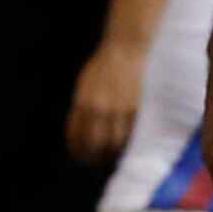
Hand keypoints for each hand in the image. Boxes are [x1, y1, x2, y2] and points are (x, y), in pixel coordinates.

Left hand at [66, 37, 146, 166]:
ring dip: (112, 155)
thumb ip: (83, 106)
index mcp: (82, 102)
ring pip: (114, 143)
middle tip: (95, 162)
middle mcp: (98, 109)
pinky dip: (128, 144)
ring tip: (112, 158)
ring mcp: (119, 110)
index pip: (75, 135)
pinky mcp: (137, 109)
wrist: (126, 49)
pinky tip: (127, 147)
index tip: (79, 156)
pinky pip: (131, 134)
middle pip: (94, 144)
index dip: (77, 149)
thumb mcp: (85, 85)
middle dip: (93, 157)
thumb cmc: (104, 66)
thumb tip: (81, 129)